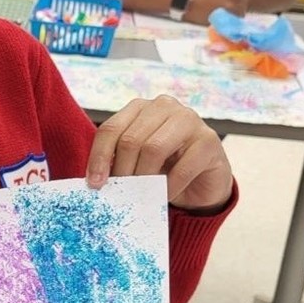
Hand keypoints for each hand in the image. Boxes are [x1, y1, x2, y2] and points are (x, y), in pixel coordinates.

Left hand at [86, 96, 232, 211]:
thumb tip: (95, 180)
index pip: (111, 129)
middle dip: (122, 171)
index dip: (99, 157)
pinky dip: (169, 187)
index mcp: (140, 107)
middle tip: (121, 193)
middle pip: (130, 140)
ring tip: (140, 195)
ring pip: (153, 149)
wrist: (203, 179)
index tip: (94, 184)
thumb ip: (117, 161)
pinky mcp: (209, 141)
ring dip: (143, 178)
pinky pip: (182, 168)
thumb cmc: (163, 167)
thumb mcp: (135, 160)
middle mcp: (164, 106)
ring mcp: (189, 120)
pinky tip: (164, 196)